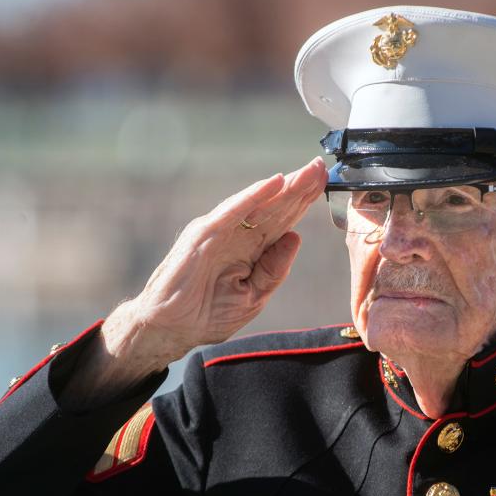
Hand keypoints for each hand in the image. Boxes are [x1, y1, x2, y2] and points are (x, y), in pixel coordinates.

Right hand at [103, 157, 327, 376]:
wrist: (171, 328)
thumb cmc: (206, 314)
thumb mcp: (252, 296)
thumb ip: (273, 270)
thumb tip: (294, 238)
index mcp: (251, 250)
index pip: (283, 221)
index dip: (303, 203)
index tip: (324, 184)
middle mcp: (237, 235)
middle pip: (275, 208)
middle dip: (300, 188)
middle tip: (321, 167)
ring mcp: (221, 232)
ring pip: (259, 205)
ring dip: (284, 187)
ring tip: (306, 172)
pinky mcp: (204, 235)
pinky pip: (233, 212)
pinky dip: (253, 196)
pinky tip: (274, 183)